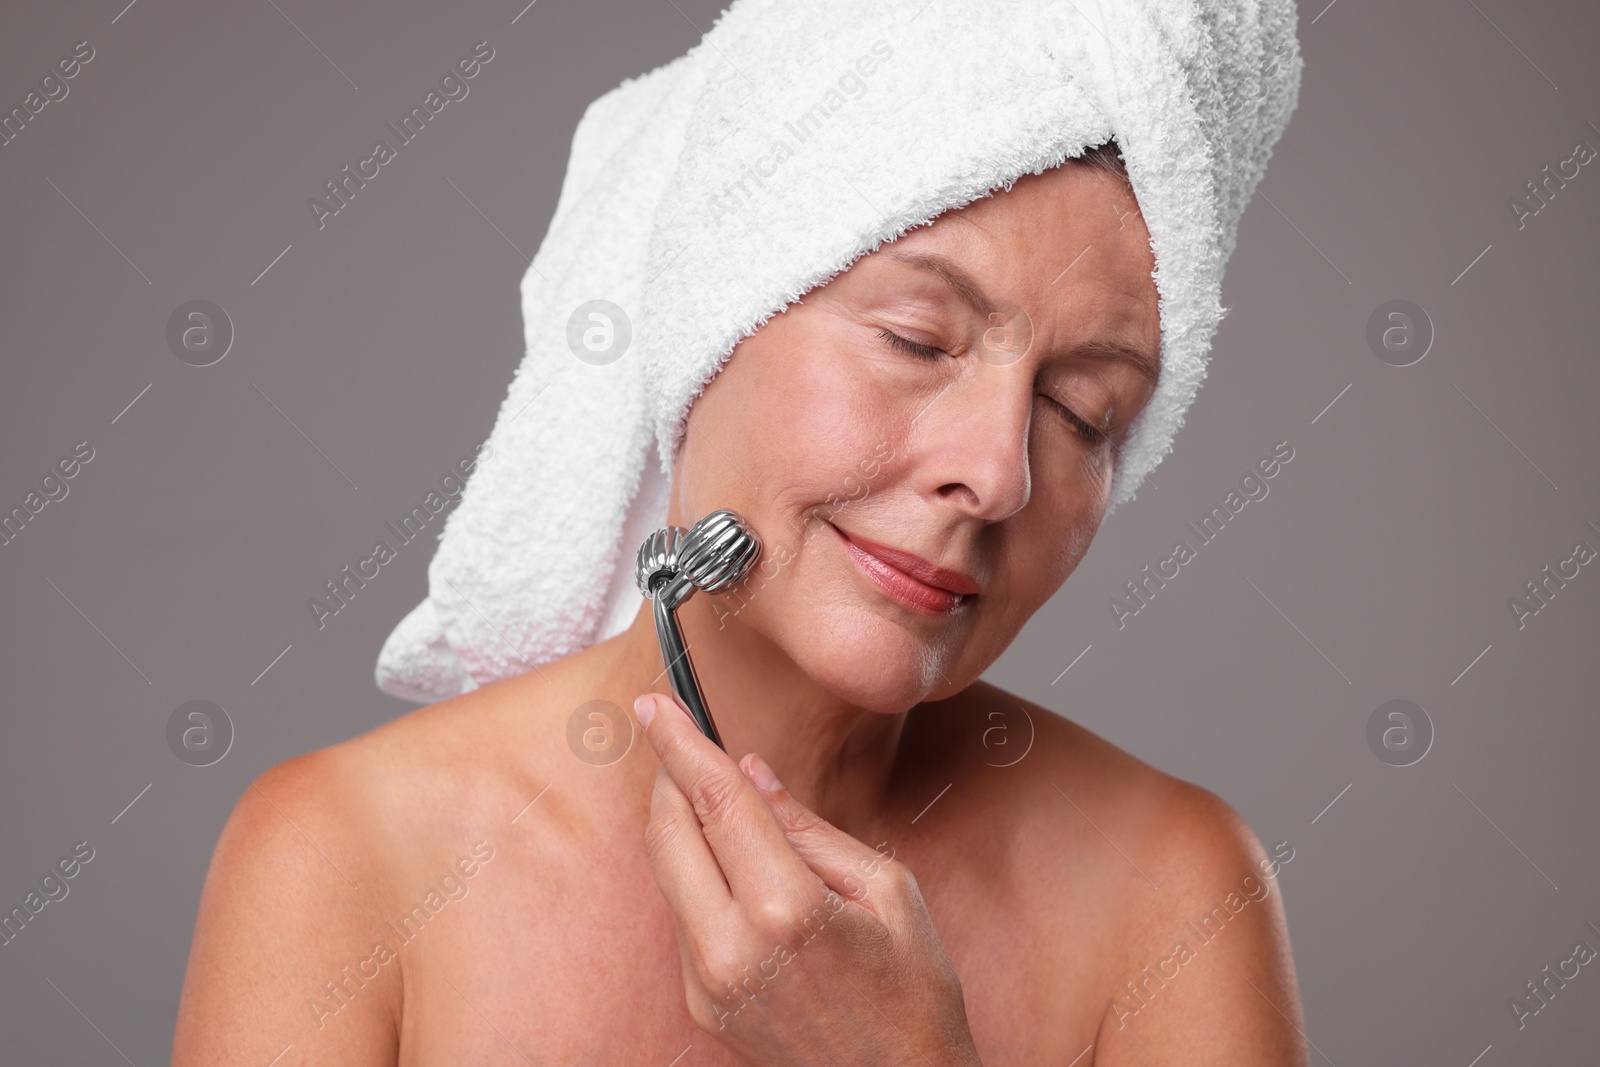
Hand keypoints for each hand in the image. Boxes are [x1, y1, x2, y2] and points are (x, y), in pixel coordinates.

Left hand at [634, 692, 983, 1066]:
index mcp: (787, 908)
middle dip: (668, 777)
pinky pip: (683, 918)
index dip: (680, 743)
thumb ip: (809, 828)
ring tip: (712, 796)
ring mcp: (708, 982)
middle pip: (670, 833)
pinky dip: (696, 876)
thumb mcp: (887, 892)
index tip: (654, 703)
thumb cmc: (914, 995)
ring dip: (680, 825)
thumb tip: (752, 774)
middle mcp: (732, 946)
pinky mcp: (701, 1005)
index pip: (716, 800)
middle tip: (676, 738)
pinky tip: (730, 866)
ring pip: (669, 874)